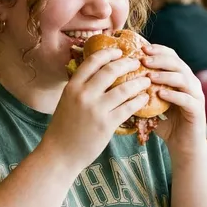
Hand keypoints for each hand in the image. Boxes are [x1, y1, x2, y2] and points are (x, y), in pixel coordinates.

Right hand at [42, 47, 150, 172]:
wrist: (59, 154)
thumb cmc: (63, 129)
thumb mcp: (66, 102)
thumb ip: (80, 88)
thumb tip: (96, 75)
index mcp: (72, 87)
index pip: (92, 62)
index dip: (108, 53)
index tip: (119, 51)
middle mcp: (84, 95)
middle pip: (111, 71)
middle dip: (127, 64)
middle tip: (137, 63)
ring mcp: (96, 110)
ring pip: (123, 89)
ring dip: (138, 82)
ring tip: (146, 80)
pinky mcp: (106, 124)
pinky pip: (128, 108)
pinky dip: (138, 101)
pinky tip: (144, 98)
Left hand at [141, 44, 206, 158]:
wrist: (183, 145)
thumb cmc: (166, 123)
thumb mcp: (152, 104)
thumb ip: (142, 91)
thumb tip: (119, 80)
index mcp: (180, 77)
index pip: (171, 56)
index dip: (158, 50)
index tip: (141, 48)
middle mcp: (191, 82)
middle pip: (177, 64)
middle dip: (160, 59)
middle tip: (143, 59)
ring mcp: (196, 95)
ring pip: (183, 79)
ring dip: (165, 76)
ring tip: (149, 76)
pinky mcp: (198, 110)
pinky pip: (186, 99)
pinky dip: (173, 95)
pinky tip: (160, 94)